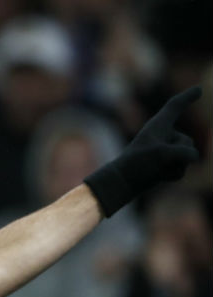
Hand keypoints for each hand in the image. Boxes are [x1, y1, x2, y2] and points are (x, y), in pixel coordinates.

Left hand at [84, 86, 200, 215]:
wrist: (122, 183)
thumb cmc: (137, 164)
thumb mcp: (162, 154)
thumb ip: (184, 152)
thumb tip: (194, 157)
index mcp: (157, 125)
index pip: (175, 106)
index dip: (187, 97)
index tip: (198, 89)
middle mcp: (163, 136)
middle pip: (187, 142)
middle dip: (178, 154)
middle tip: (153, 160)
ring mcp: (166, 151)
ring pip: (187, 158)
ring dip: (174, 167)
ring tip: (154, 169)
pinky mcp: (165, 165)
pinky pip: (181, 170)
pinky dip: (171, 176)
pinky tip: (156, 176)